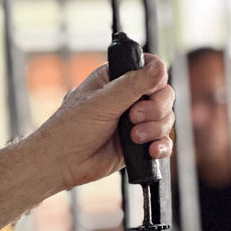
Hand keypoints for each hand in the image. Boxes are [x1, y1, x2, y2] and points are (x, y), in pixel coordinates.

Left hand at [31, 55, 174, 193]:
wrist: (65, 162)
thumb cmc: (72, 127)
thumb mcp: (103, 101)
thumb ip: (133, 85)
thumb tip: (158, 68)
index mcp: (117, 78)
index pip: (150, 68)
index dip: (156, 80)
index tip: (149, 92)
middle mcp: (130, 97)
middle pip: (164, 95)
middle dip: (155, 109)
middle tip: (134, 117)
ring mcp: (137, 121)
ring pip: (166, 119)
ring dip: (155, 130)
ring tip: (134, 137)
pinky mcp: (141, 142)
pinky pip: (164, 141)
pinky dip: (162, 146)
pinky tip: (151, 151)